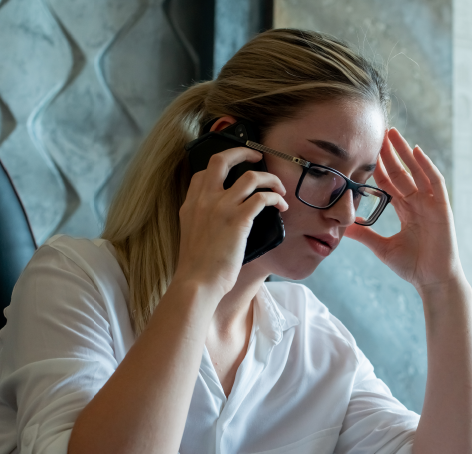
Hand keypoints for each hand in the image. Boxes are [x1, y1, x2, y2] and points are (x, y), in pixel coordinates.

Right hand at [176, 147, 287, 296]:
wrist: (196, 283)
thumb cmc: (198, 268)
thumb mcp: (192, 236)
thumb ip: (203, 222)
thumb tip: (223, 221)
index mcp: (191, 204)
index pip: (204, 172)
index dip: (222, 166)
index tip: (235, 171)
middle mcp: (204, 200)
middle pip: (223, 159)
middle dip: (244, 152)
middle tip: (258, 156)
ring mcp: (221, 208)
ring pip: (251, 176)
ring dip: (270, 178)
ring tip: (279, 188)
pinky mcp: (238, 220)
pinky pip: (262, 197)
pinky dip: (275, 197)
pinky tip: (281, 205)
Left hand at [345, 127, 463, 293]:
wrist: (432, 281)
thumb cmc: (412, 266)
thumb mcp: (381, 247)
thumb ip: (364, 235)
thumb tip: (342, 228)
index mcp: (406, 211)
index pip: (390, 184)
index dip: (380, 168)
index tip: (367, 152)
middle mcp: (419, 204)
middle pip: (402, 172)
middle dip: (390, 153)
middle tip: (378, 133)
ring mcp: (431, 204)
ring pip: (417, 171)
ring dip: (405, 152)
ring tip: (393, 133)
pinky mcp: (442, 208)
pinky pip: (435, 182)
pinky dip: (427, 166)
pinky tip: (416, 151)